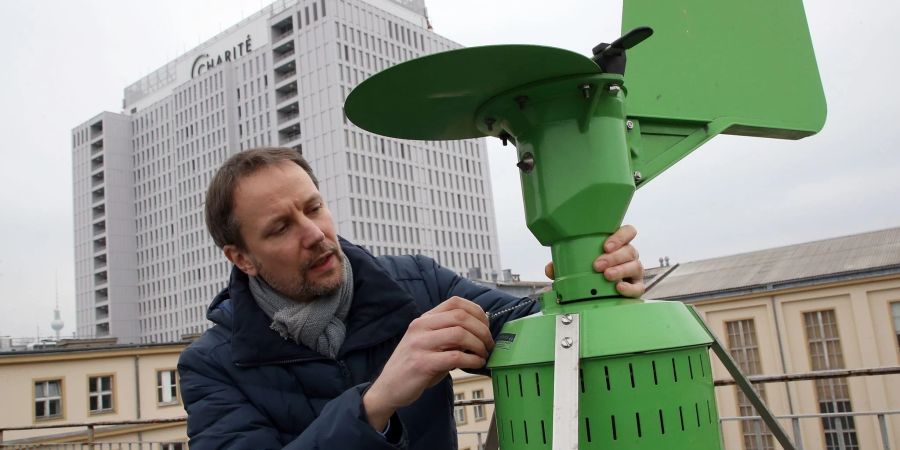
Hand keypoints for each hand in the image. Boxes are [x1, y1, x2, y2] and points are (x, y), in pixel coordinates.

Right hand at [363, 296, 492, 429]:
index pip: (455, 302)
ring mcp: (420, 344)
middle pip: (461, 317)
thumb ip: (448, 336)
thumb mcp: (429, 344)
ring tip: (483, 355)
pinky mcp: (422, 364)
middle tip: (489, 344)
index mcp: (424, 319)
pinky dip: (472, 360)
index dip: (476, 311)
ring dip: (479, 345)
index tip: (485, 325)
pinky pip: (455, 357)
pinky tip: (476, 364)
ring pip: (460, 334)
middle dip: (482, 330)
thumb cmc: (413, 366)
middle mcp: (420, 327)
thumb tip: (479, 332)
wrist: (388, 387)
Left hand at [544, 224, 644, 297]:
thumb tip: (550, 268)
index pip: (627, 232)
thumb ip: (563, 265)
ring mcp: (634, 271)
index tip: (606, 245)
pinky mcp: (636, 287)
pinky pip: (638, 287)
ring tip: (606, 276)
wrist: (596, 293)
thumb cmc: (589, 272)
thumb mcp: (576, 266)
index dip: (620, 236)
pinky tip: (618, 288)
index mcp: (617, 244)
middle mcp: (628, 256)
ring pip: (635, 266)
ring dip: (620, 270)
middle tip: (598, 265)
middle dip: (614, 257)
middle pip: (630, 250)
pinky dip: (629, 288)